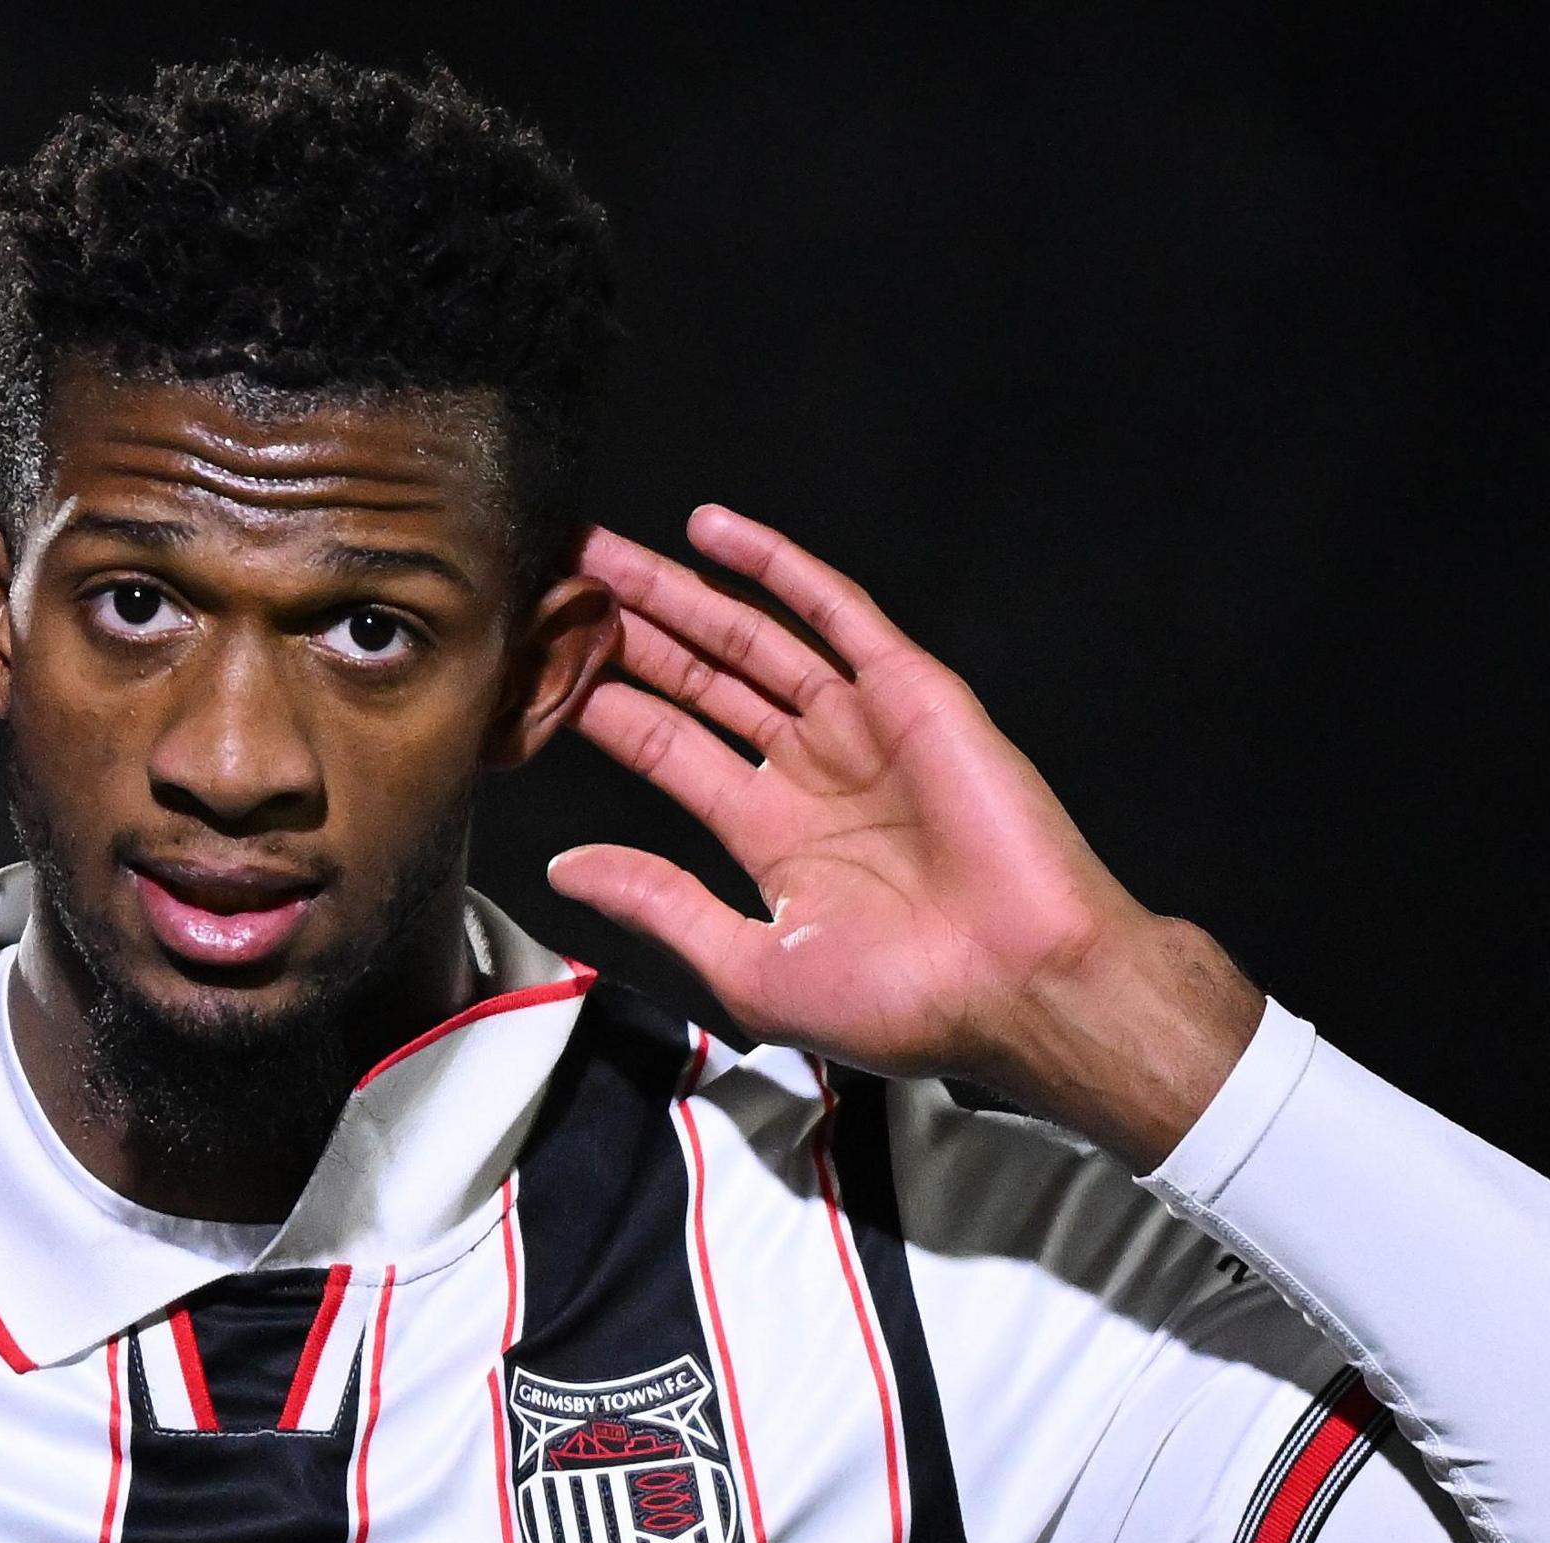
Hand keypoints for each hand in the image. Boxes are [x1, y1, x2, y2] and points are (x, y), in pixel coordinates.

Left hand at [546, 505, 1261, 1165]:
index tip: (532, 667)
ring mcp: (858, 725)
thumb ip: (658, 901)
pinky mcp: (910, 692)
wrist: (1017, 988)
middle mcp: (808, 769)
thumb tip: (564, 865)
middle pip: (694, 678)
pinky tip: (710, 531)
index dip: (598, 703)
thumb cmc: (899, 1003)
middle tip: (550, 580)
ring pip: (748, 636)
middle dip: (623, 629)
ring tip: (598, 551)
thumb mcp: (749, 963)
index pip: (664, 746)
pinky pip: (834, 613)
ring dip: (676, 591)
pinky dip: (776, 567)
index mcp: (769, 835)